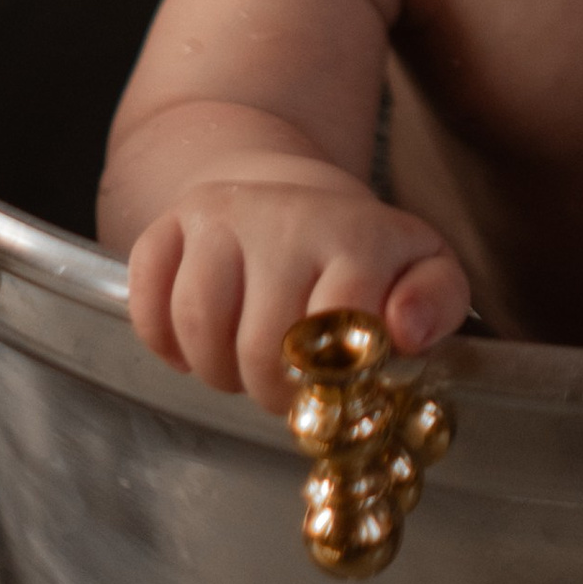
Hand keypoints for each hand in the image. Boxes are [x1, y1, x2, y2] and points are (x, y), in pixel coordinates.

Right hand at [126, 161, 469, 412]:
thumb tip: (405, 330)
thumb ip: (435, 301)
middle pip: (261, 345)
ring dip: (217, 370)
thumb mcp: (421, 268)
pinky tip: (195, 342)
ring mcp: (220, 216)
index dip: (332, 381)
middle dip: (272, 390)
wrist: (290, 192)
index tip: (336, 386)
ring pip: (198, 323)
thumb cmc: (360, 252)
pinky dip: (163, 340)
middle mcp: (285, 216)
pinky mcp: (169, 224)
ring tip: (244, 364)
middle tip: (286, 386)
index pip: (337, 327)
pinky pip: (147, 300)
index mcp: (355, 233)